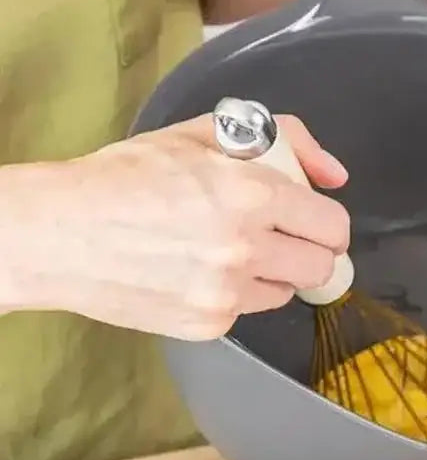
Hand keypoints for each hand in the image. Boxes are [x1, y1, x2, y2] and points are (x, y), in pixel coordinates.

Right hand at [0, 115, 349, 339]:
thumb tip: (336, 175)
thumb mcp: (206, 134)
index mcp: (252, 194)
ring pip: (287, 292)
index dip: (326, 222)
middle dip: (309, 251)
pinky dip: (236, 295)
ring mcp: (227, 293)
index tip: (312, 221)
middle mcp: (246, 247)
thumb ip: (287, 141)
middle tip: (282, 238)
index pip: (333, 225)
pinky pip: (247, 311)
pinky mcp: (207, 325)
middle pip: (322, 267)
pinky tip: (198, 273)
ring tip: (229, 252)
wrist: (58, 233)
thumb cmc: (128, 176)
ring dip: (272, 274)